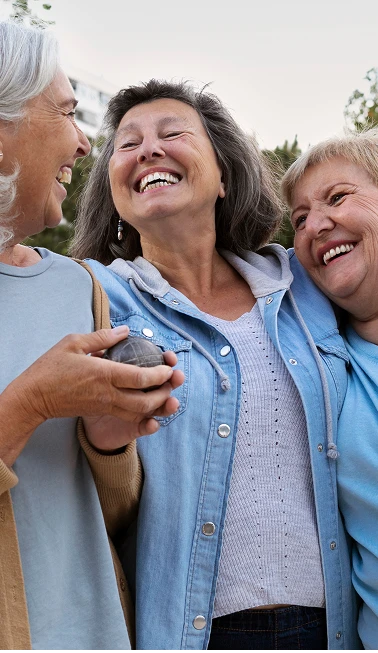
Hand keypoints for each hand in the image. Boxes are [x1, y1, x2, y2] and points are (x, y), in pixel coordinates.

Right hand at [0, 326, 183, 464]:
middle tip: (172, 382)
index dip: (160, 375)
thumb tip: (124, 331)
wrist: (34, 397)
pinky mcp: (99, 411)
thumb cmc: (51, 367)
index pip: (140, 378)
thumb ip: (101, 337)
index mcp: (103, 374)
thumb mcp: (74, 343)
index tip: (169, 367)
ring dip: (156, 405)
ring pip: (138, 412)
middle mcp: (107, 394)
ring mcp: (104, 406)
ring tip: (165, 393)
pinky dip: (142, 411)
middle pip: (145, 401)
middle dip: (164, 393)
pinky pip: (127, 415)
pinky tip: (148, 402)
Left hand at [83, 349, 184, 449]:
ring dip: (167, 406)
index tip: (170, 357)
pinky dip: (149, 426)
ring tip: (172, 402)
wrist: (74, 412)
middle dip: (174, 382)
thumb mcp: (91, 362)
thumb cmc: (82, 384)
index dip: (166, 362)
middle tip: (177, 376)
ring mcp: (138, 411)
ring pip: (158, 409)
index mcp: (133, 377)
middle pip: (164, 387)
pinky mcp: (130, 428)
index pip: (155, 368)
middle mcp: (140, 394)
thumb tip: (121, 332)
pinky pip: (143, 427)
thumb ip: (103, 346)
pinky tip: (152, 424)